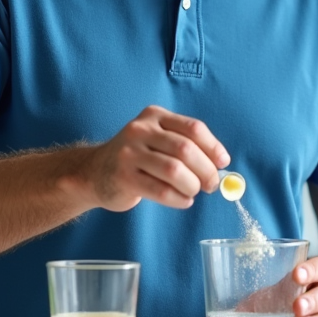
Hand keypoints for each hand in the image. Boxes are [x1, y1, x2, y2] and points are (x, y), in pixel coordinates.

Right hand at [87, 106, 230, 211]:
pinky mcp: (124, 177)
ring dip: (192, 186)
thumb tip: (221, 165)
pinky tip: (183, 200)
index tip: (223, 163)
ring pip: (174, 170)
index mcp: (154, 115)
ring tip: (193, 192)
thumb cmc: (136, 157)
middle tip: (212, 185)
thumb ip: (186, 146)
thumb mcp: (157, 139)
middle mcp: (140, 130)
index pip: (193, 128)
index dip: (213, 147)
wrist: (94, 172)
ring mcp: (129, 153)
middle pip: (186, 150)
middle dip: (206, 171)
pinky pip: (161, 190)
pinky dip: (179, 199)